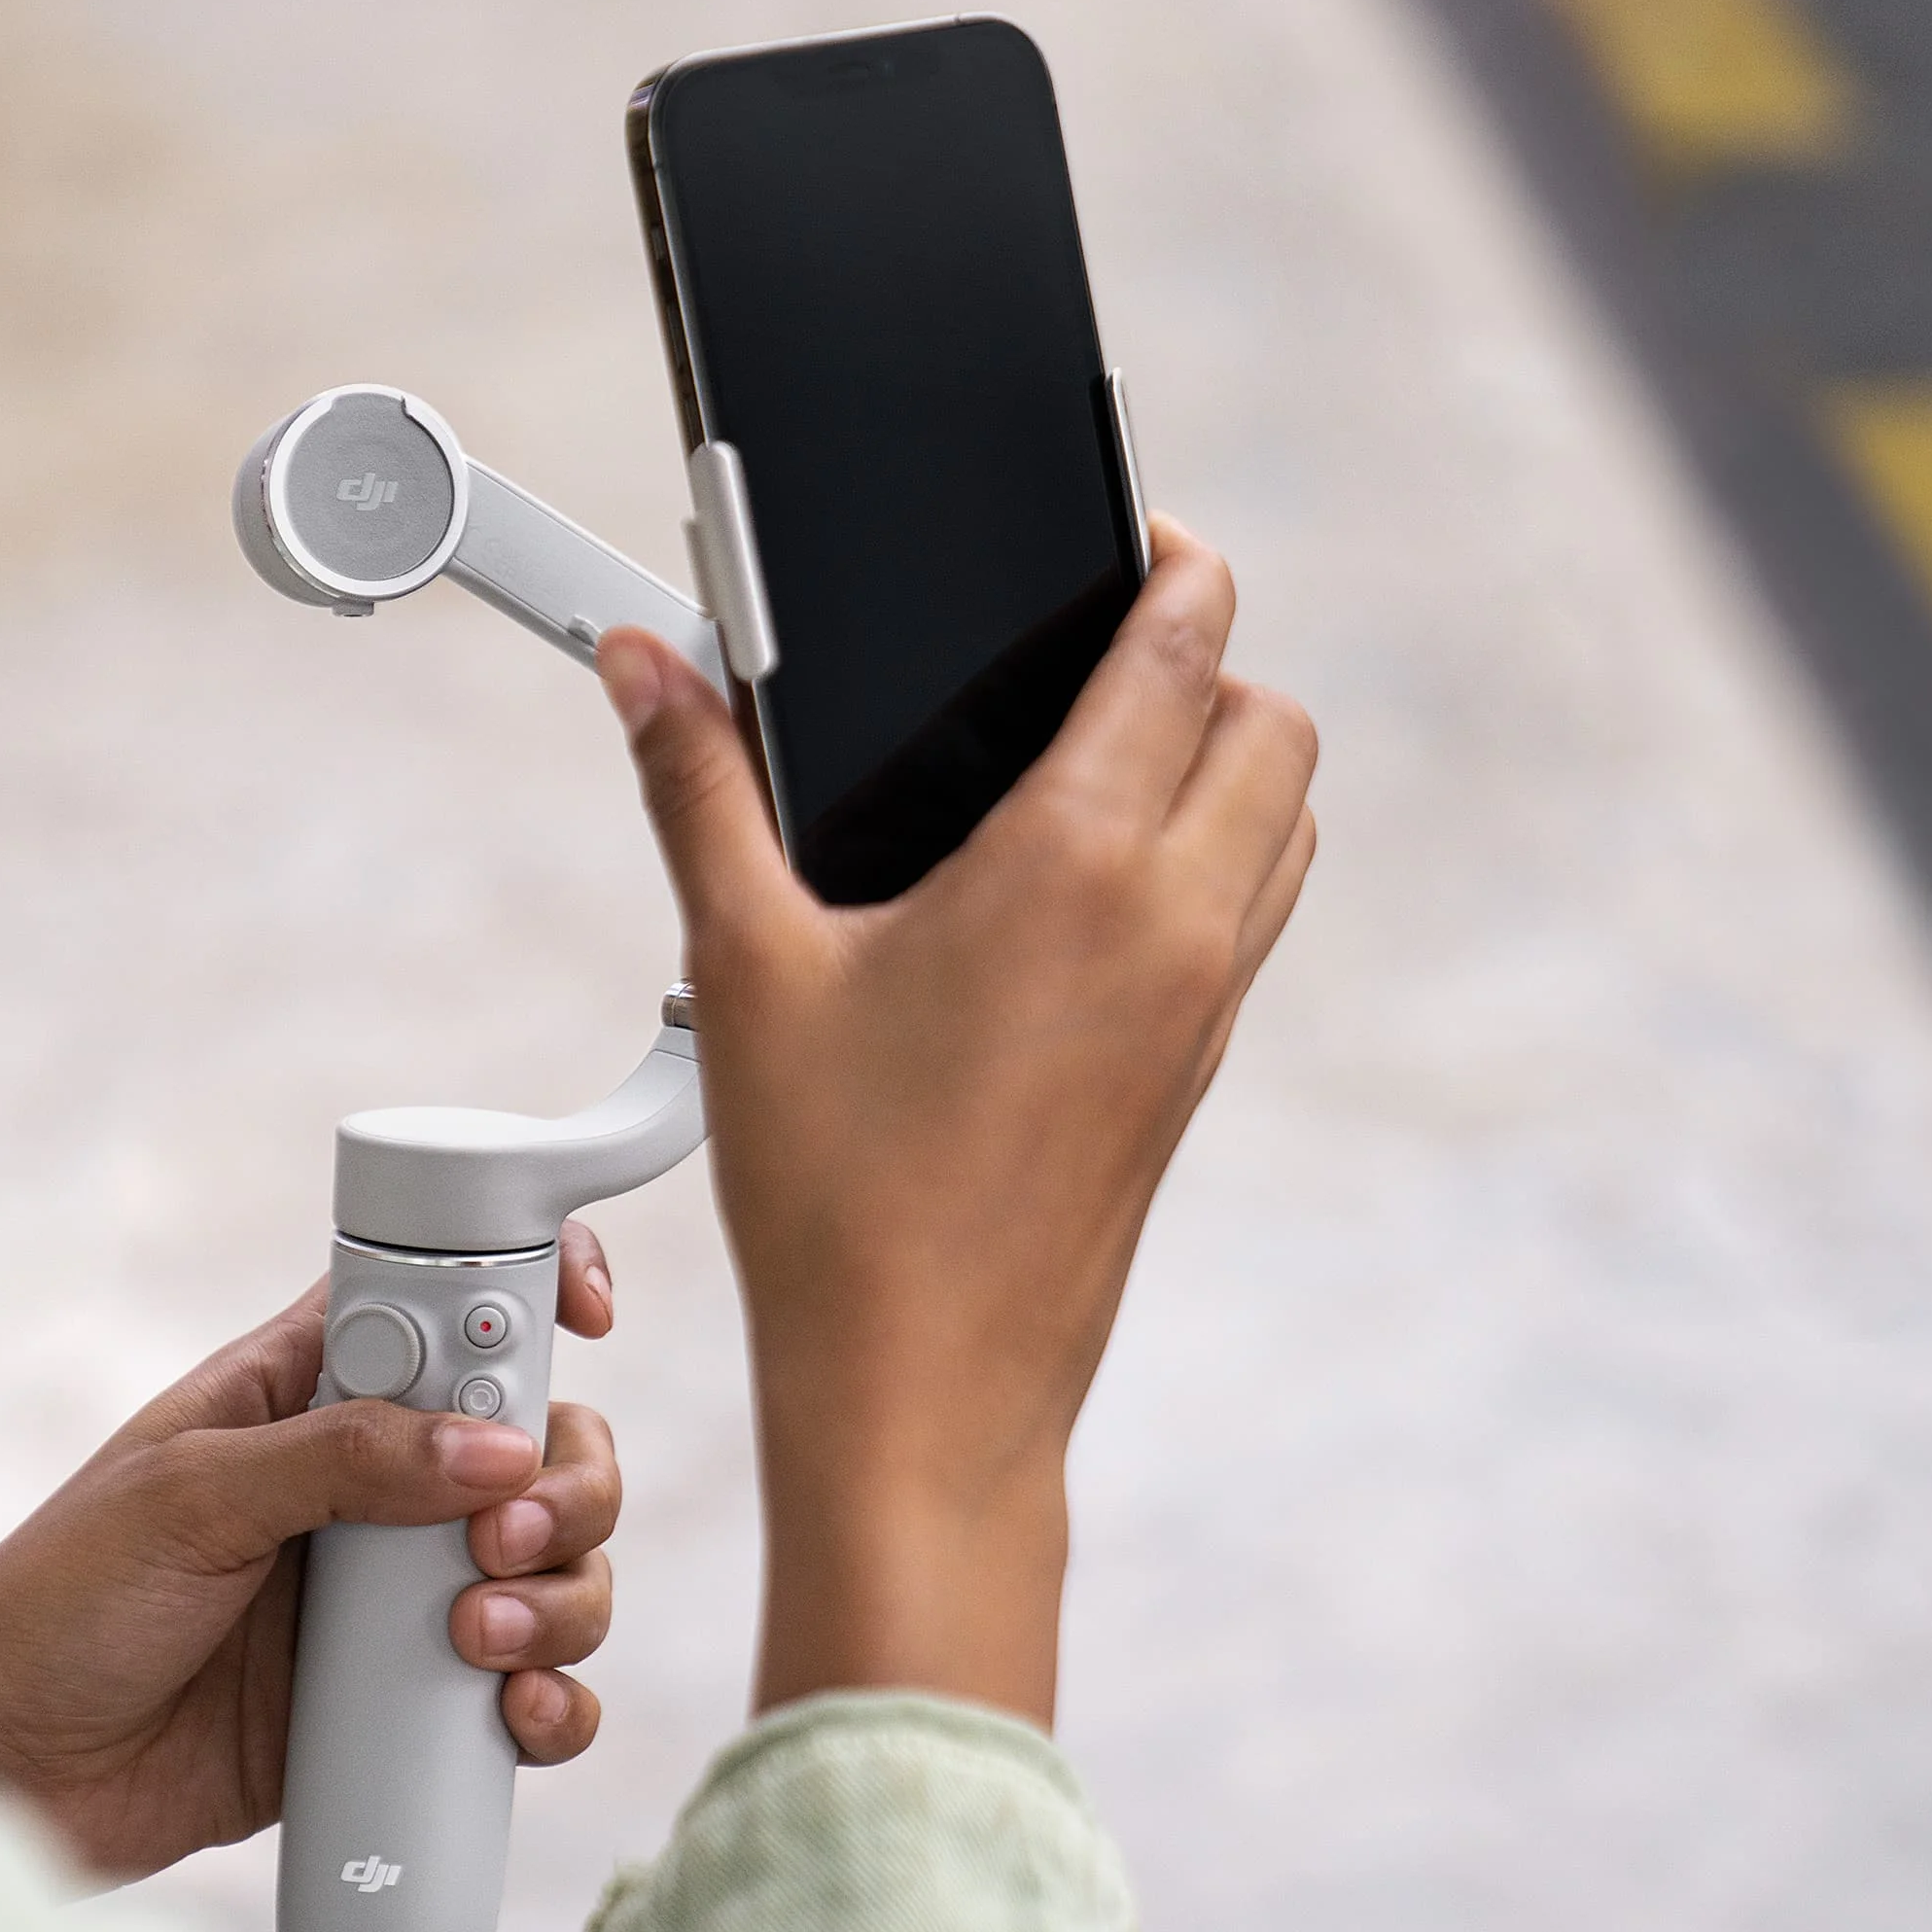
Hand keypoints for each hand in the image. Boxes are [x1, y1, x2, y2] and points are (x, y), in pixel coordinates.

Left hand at [0, 1230, 626, 1882]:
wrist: (3, 1779)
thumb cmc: (56, 1607)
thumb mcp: (185, 1500)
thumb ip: (341, 1461)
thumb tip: (498, 1450)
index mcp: (308, 1393)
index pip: (449, 1306)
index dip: (535, 1288)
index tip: (591, 1311)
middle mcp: (371, 1486)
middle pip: (539, 1445)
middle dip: (564, 1485)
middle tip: (506, 1539)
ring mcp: (394, 1600)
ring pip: (555, 1571)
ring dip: (564, 1599)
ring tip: (480, 1642)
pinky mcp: (403, 1710)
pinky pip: (529, 1694)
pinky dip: (556, 1704)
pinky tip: (520, 1718)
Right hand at [597, 519, 1314, 1725]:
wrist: (926, 1394)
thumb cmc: (836, 1197)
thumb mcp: (742, 967)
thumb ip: (694, 790)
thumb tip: (644, 664)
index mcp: (1081, 864)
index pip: (1190, 644)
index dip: (1170, 562)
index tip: (1128, 536)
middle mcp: (1176, 922)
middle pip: (1276, 721)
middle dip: (1208, 660)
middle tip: (1103, 645)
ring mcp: (1204, 1005)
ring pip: (1287, 822)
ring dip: (1226, 760)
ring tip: (1097, 758)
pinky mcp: (1195, 1073)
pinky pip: (1250, 915)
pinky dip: (1212, 860)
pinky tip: (1083, 893)